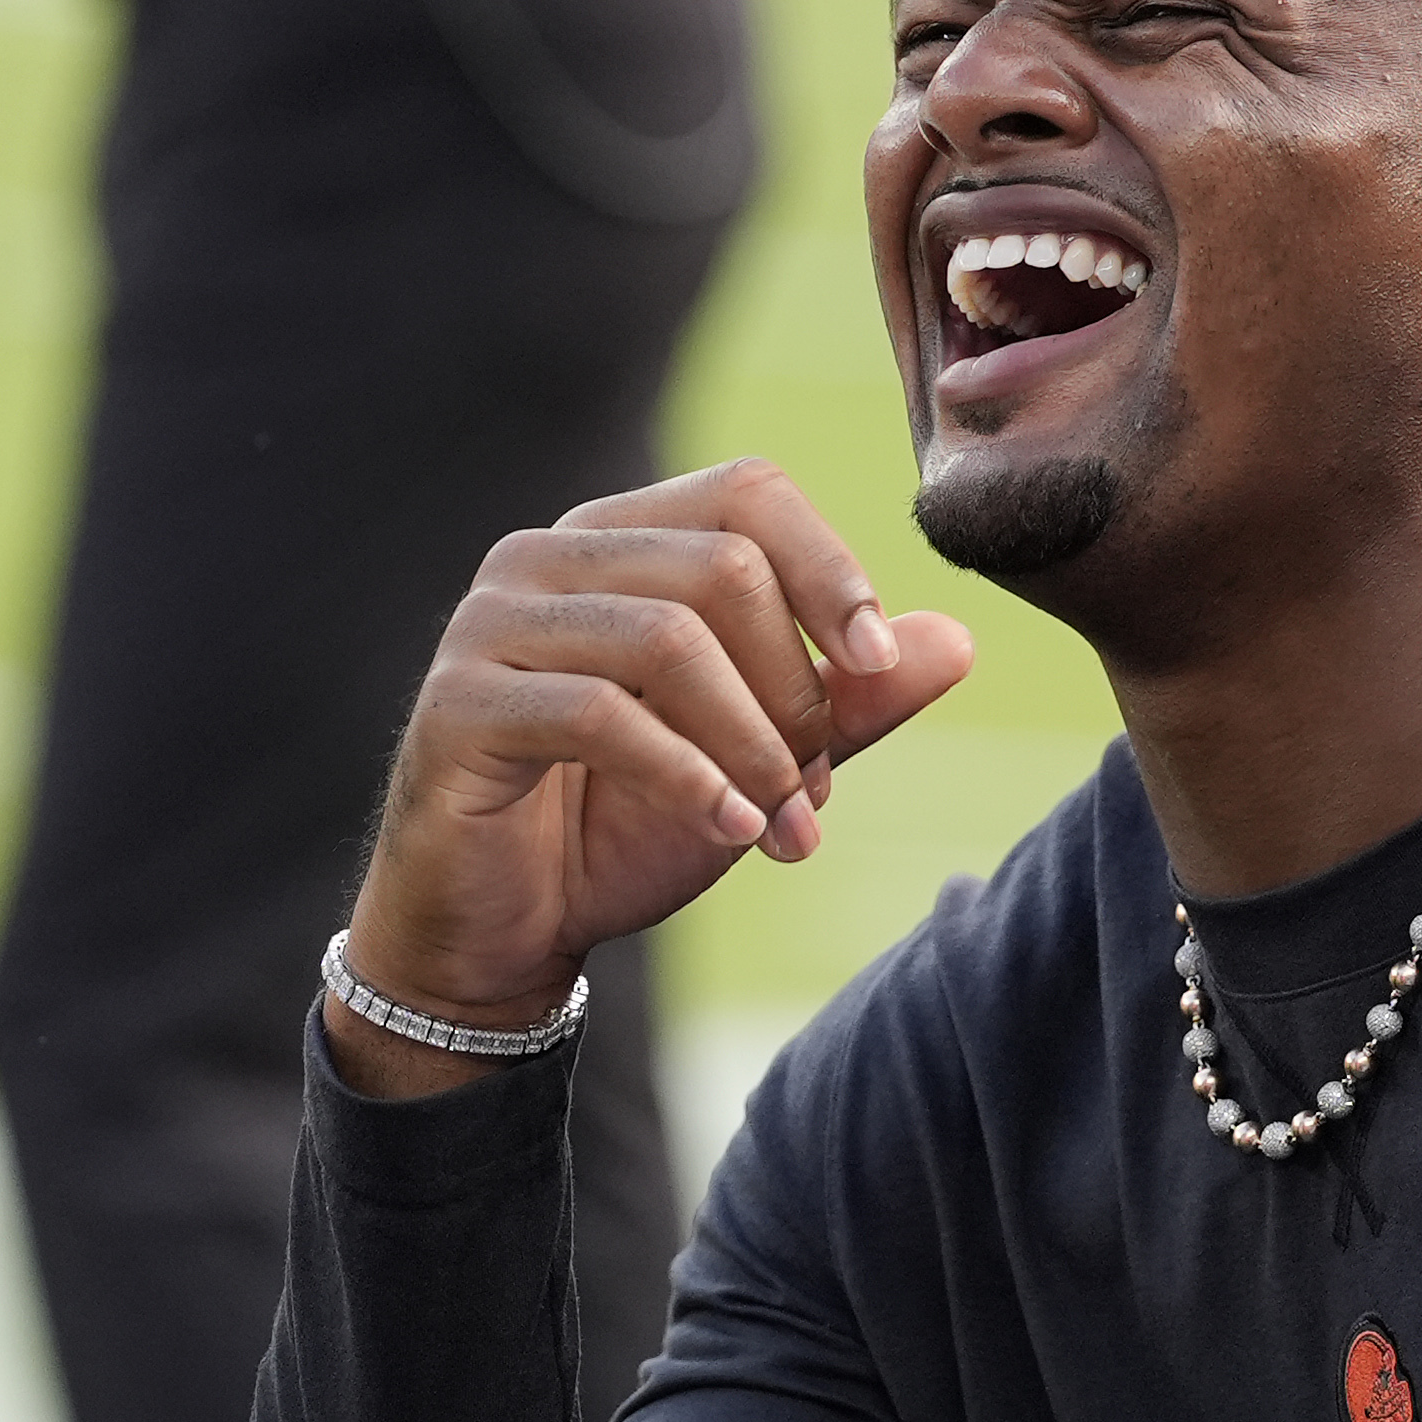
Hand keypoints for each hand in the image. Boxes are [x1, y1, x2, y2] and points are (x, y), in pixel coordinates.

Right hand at [334, 459, 973, 1095]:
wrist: (508, 929)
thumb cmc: (627, 825)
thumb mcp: (763, 759)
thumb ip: (851, 701)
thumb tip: (960, 643)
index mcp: (623, 540)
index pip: (748, 493)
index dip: (830, 570)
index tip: (877, 664)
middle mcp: (548, 556)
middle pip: (723, 567)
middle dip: (797, 691)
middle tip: (814, 790)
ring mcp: (492, 623)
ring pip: (669, 639)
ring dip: (753, 745)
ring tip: (784, 825)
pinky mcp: (461, 704)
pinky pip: (600, 714)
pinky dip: (689, 778)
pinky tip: (734, 831)